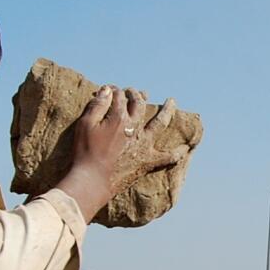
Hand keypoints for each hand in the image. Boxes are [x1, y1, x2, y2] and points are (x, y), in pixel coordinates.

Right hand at [58, 86, 183, 221]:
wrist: (92, 179)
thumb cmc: (85, 152)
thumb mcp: (85, 124)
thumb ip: (97, 105)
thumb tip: (107, 90)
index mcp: (119, 117)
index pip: (119, 96)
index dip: (114, 90)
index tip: (109, 90)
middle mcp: (135, 128)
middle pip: (139, 104)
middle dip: (136, 94)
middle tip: (133, 92)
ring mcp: (143, 144)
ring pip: (159, 123)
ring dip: (166, 111)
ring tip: (171, 102)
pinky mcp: (147, 161)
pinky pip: (166, 158)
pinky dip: (176, 154)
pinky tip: (184, 150)